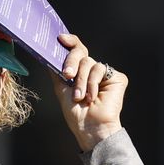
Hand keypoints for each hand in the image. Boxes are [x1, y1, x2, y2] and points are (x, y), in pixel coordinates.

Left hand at [50, 33, 126, 151]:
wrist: (90, 126)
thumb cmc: (76, 113)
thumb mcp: (60, 89)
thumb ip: (56, 71)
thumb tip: (47, 54)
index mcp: (78, 71)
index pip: (75, 51)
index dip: (70, 42)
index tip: (61, 38)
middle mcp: (91, 70)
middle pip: (81, 53)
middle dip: (71, 63)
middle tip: (67, 75)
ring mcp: (104, 73)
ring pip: (89, 62)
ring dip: (81, 81)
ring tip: (80, 97)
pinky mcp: (116, 77)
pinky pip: (100, 70)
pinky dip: (92, 83)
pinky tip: (92, 96)